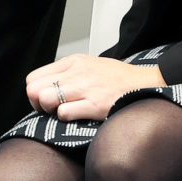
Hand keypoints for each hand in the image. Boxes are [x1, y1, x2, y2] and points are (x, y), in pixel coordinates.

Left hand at [25, 54, 167, 122]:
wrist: (148, 84)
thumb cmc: (120, 79)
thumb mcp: (90, 65)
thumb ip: (69, 73)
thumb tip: (47, 87)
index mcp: (73, 62)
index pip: (33, 77)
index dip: (34, 93)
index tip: (43, 101)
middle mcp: (76, 73)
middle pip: (33, 89)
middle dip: (37, 104)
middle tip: (50, 110)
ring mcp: (86, 88)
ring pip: (45, 99)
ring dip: (50, 111)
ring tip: (63, 112)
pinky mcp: (96, 105)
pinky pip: (64, 113)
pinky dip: (65, 118)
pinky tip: (76, 116)